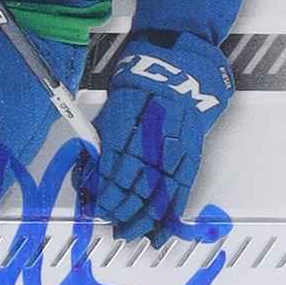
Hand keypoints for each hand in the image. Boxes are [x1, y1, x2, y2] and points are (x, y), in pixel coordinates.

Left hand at [82, 34, 233, 240]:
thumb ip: (106, 132)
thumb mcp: (118, 96)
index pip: (114, 158)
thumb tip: (92, 167)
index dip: (104, 185)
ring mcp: (177, 139)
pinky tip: (162, 227)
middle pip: (135, 176)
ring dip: (143, 213)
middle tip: (111, 221)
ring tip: (131, 231)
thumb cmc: (146, 70)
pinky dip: (171, 210)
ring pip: (158, 186)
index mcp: (131, 112)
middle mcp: (155, 129)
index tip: (95, 201)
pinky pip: (182, 184)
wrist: (184, 53)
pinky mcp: (193, 147)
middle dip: (121, 204)